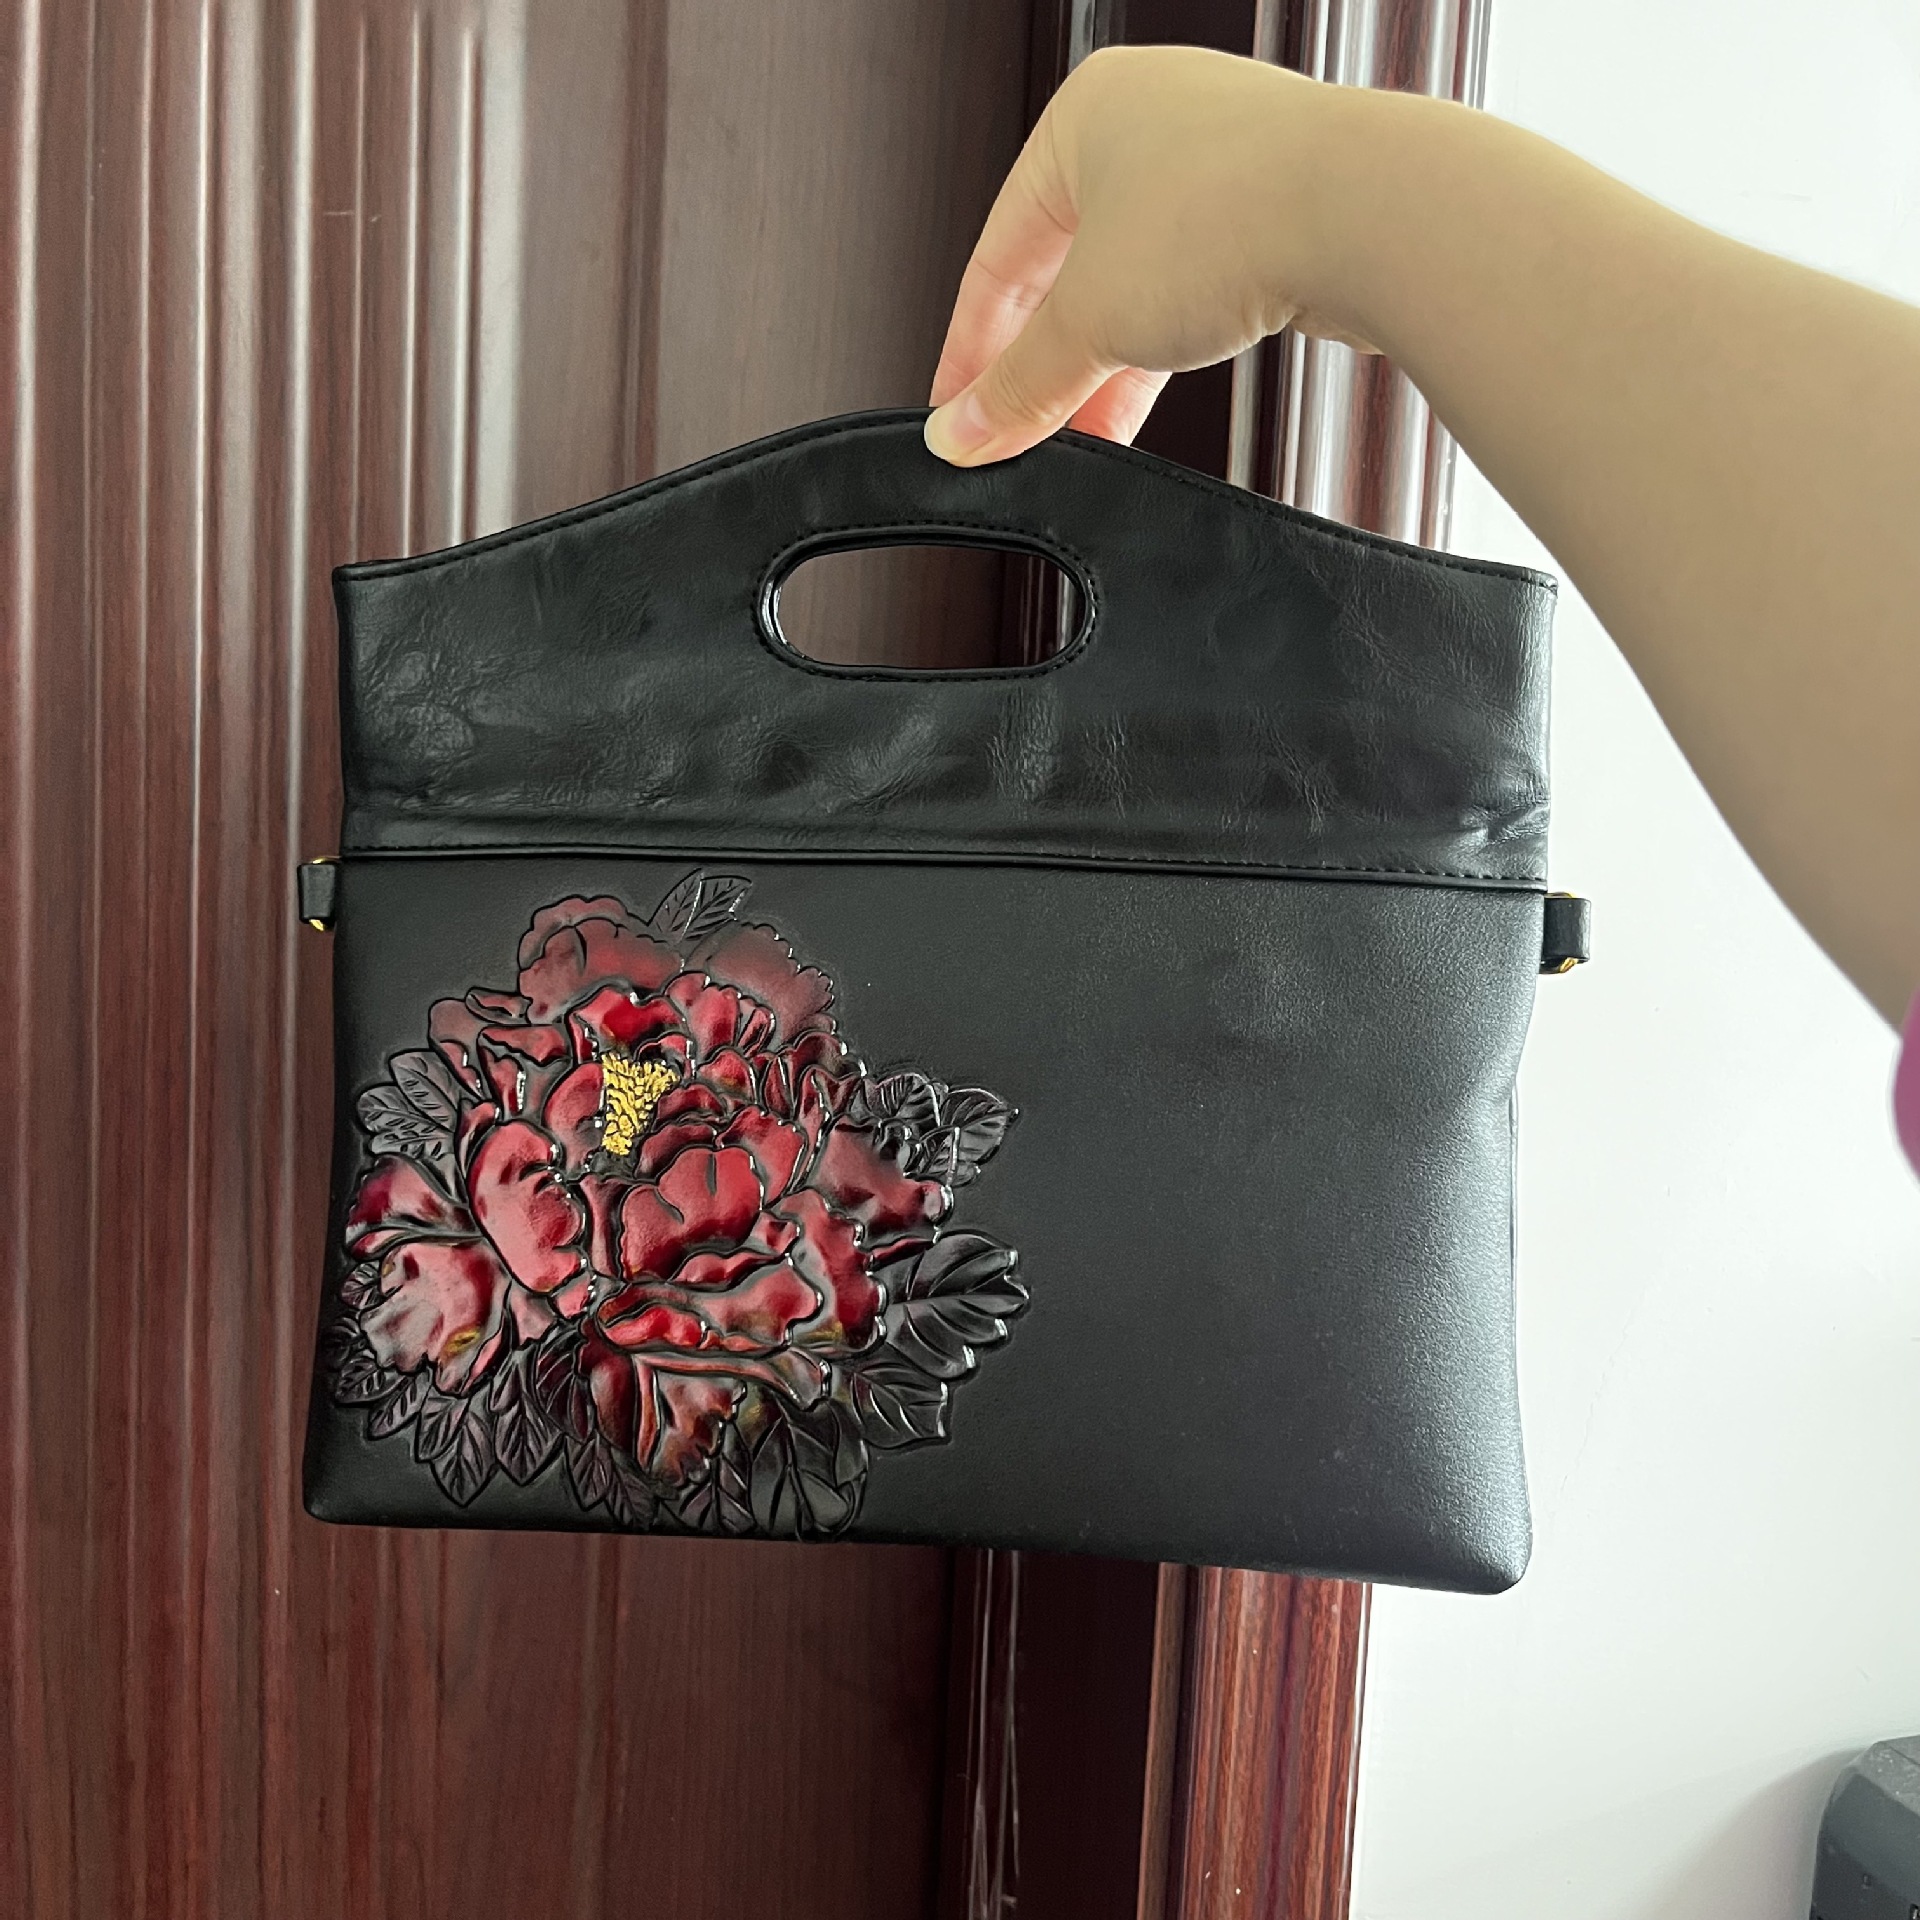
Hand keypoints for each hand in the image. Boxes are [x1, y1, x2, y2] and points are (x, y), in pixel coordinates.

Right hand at [925, 47, 1371, 466]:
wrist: (1371, 216)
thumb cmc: (1234, 212)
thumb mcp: (1089, 321)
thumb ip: (1018, 386)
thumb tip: (962, 433)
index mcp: (1083, 114)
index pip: (996, 254)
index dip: (970, 351)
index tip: (959, 417)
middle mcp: (1150, 124)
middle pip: (1063, 273)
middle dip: (1041, 368)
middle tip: (1018, 439)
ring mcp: (1218, 167)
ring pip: (1130, 288)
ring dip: (1098, 373)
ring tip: (1078, 440)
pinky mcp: (1272, 214)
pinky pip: (1188, 294)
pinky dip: (1157, 356)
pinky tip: (1136, 412)